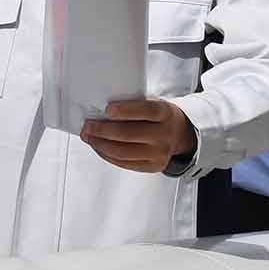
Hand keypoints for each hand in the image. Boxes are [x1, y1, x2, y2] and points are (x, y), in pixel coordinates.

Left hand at [81, 99, 196, 174]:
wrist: (180, 134)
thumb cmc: (158, 116)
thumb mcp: (153, 102)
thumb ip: (134, 104)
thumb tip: (100, 105)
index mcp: (165, 113)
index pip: (146, 111)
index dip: (126, 110)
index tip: (107, 109)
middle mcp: (164, 134)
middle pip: (128, 134)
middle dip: (103, 130)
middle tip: (88, 125)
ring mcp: (159, 153)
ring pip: (123, 152)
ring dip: (100, 144)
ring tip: (89, 137)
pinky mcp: (152, 166)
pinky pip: (124, 163)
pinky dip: (106, 155)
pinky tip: (98, 147)